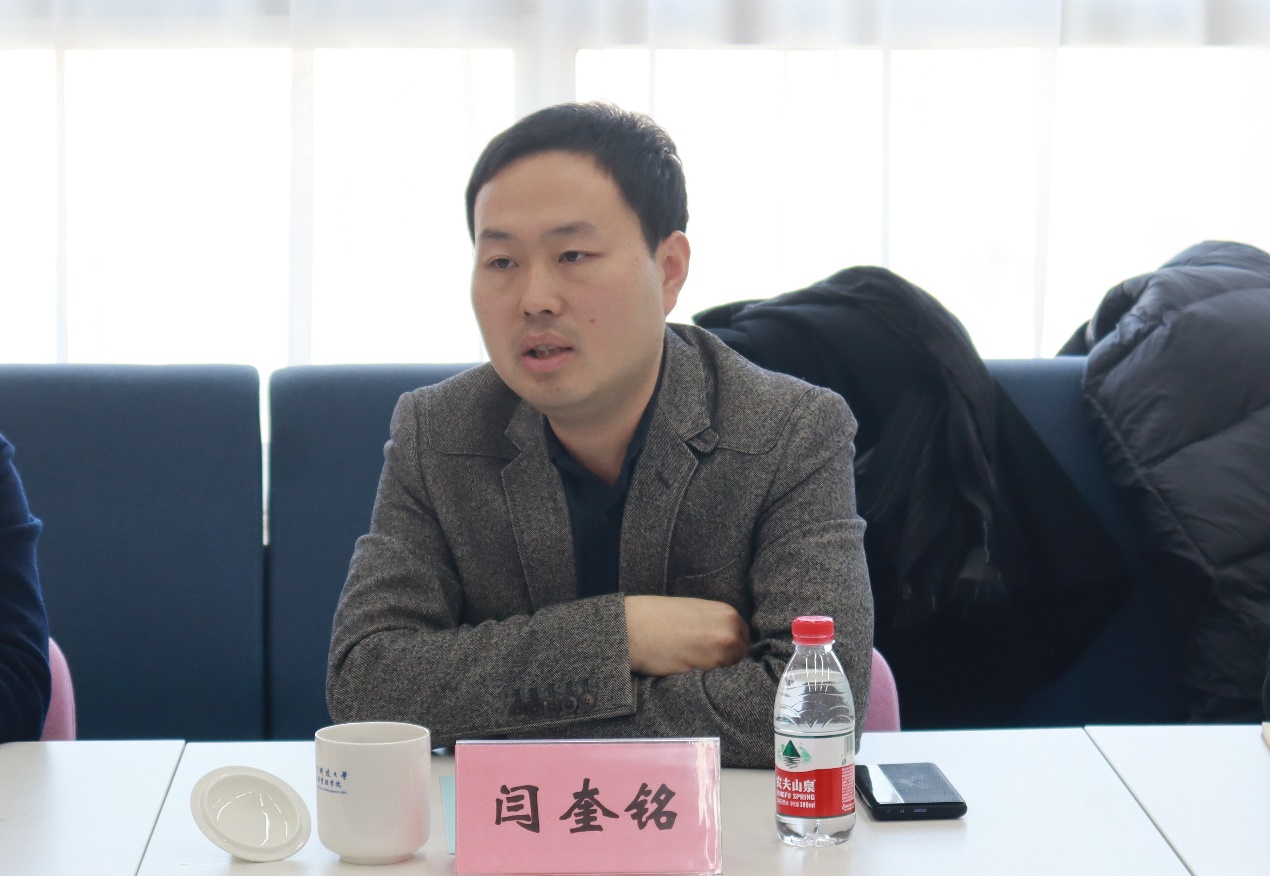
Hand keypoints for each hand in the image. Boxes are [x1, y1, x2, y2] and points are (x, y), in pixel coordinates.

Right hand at [624, 595, 750, 676]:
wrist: (632, 628)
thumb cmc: (657, 615)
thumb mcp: (695, 609)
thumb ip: (715, 622)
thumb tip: (727, 637)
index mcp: (727, 614)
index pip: (744, 636)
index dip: (732, 643)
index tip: (719, 647)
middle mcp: (728, 635)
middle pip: (741, 655)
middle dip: (727, 658)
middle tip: (705, 657)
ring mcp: (717, 657)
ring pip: (728, 671)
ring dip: (716, 670)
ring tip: (694, 662)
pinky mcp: (703, 675)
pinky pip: (712, 681)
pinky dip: (703, 679)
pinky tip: (687, 669)